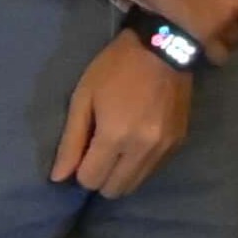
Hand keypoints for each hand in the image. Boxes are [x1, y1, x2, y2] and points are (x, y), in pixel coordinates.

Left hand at [53, 34, 195, 194]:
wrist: (164, 48)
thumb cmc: (115, 68)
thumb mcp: (84, 98)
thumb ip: (71, 141)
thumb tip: (59, 177)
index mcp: (115, 136)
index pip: (91, 180)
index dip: (80, 171)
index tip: (81, 154)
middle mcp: (142, 149)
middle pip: (115, 189)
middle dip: (101, 178)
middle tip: (98, 154)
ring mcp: (164, 148)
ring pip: (136, 184)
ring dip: (121, 174)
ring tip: (117, 149)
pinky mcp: (178, 142)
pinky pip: (153, 169)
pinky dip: (140, 164)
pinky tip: (136, 141)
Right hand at [114, 0, 237, 57]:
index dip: (236, 9)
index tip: (220, 10)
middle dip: (229, 25)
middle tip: (207, 24)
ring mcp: (226, 17)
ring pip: (232, 41)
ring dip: (220, 41)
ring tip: (201, 38)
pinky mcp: (206, 32)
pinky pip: (218, 55)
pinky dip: (210, 55)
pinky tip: (198, 50)